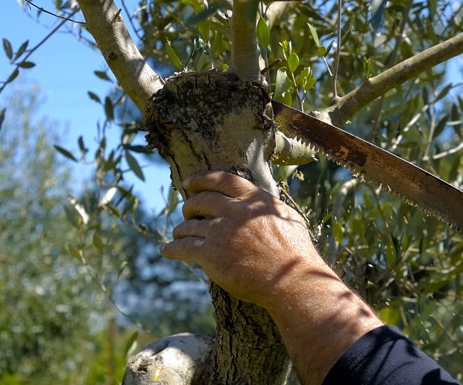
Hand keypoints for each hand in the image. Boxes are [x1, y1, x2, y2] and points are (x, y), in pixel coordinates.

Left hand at [160, 170, 382, 384]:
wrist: (292, 282)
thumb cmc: (296, 254)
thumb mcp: (288, 219)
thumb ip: (270, 208)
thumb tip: (261, 203)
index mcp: (254, 199)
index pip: (221, 179)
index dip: (201, 179)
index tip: (188, 182)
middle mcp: (235, 211)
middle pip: (200, 200)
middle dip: (189, 206)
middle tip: (187, 213)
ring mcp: (221, 232)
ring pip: (189, 225)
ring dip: (181, 230)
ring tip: (178, 235)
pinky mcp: (211, 254)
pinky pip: (182, 247)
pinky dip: (171, 248)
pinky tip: (166, 250)